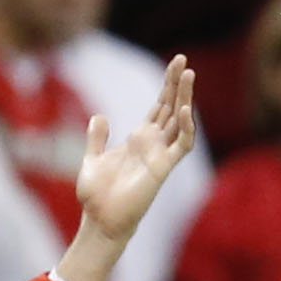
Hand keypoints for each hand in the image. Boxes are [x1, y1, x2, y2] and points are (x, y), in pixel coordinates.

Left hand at [69, 53, 196, 250]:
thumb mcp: (92, 159)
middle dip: (177, 84)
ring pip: (180, 121)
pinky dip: (185, 128)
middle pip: (171, 107)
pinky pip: (182, 145)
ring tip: (188, 75)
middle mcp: (153, 144)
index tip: (174, 64)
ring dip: (185, 99)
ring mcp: (160, 155)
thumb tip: (99, 116)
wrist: (99, 220)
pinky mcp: (163, 168)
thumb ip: (97, 138)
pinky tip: (184, 109)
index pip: (158, 107)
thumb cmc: (96, 196)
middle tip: (183, 60)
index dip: (167, 86)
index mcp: (139, 140)